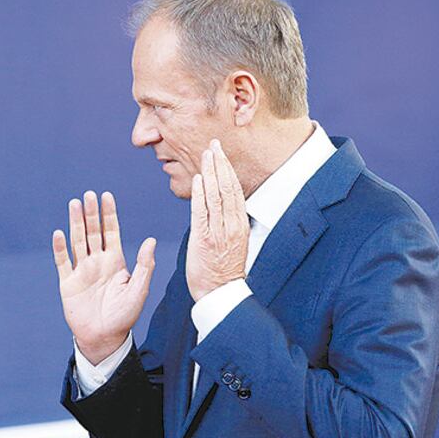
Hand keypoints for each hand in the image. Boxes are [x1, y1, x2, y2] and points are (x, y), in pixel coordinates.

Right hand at [52, 191, 156, 363]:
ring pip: (77, 241)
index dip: (109, 214)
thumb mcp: (139, 290)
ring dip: (75, 223)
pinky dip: (60, 248)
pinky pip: (63, 262)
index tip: (106, 196)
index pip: (111, 232)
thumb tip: (150, 240)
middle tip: (87, 194)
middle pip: (93, 232)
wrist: (104, 338)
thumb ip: (144, 265)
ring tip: (73, 204)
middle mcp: (97, 262)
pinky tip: (59, 233)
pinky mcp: (68, 283)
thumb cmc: (124, 316)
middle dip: (90, 213)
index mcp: (115, 262)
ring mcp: (82, 271)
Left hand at [186, 139, 249, 301]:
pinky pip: (202, 212)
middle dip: (220, 164)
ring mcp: (218, 231)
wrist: (221, 293)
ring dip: (210, 172)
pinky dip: (200, 194)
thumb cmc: (224, 269)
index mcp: (240, 224)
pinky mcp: (204, 239)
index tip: (222, 153)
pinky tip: (198, 178)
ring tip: (206, 153)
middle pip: (227, 188)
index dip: (228, 170)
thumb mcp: (234, 242)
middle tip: (214, 144)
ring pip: (215, 195)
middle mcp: (231, 225)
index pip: (235, 190)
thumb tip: (222, 205)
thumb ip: (228, 222)